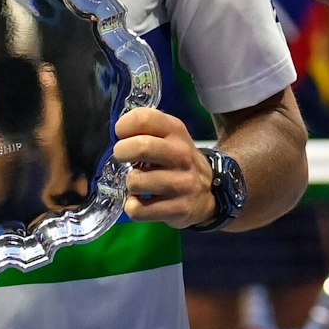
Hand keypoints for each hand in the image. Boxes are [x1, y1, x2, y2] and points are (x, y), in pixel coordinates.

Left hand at [113, 107, 215, 228]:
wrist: (210, 191)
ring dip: (130, 184)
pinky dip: (132, 207)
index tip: (123, 136)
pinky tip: (141, 202)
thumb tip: (119, 131)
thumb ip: (146, 129)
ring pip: (135, 181)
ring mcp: (182, 183)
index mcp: (176, 131)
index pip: (143, 118)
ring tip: (138, 183)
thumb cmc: (178, 160)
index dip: (124, 126)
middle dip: (121, 152)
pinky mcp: (179, 209)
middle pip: (141, 147)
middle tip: (123, 158)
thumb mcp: (170, 137)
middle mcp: (181, 155)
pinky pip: (138, 210)